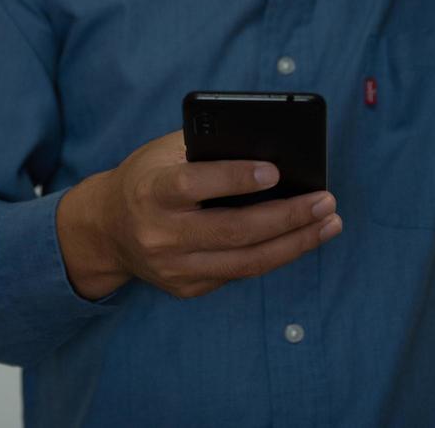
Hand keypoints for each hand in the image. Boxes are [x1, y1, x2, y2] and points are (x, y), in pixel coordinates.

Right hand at [60, 130, 341, 300]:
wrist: (105, 230)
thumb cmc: (147, 178)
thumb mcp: (164, 152)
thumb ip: (208, 146)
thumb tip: (271, 146)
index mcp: (151, 191)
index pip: (194, 185)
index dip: (235, 178)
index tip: (275, 171)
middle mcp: (160, 235)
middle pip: (233, 231)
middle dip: (287, 217)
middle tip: (326, 200)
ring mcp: (173, 268)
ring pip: (246, 262)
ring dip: (295, 244)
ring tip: (329, 223)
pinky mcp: (185, 288)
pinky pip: (239, 274)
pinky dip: (274, 255)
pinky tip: (300, 238)